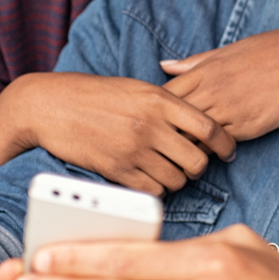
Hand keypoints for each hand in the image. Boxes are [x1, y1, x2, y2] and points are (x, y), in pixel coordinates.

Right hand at [0, 73, 235, 194]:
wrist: (50, 105)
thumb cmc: (95, 95)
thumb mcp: (136, 88)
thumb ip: (167, 104)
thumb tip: (198, 124)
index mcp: (159, 100)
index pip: (209, 127)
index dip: (225, 143)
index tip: (228, 151)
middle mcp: (150, 125)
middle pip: (197, 160)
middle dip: (198, 166)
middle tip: (189, 163)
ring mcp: (133, 149)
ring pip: (177, 179)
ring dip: (176, 179)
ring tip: (166, 170)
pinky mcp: (116, 170)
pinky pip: (152, 191)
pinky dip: (155, 189)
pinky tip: (148, 179)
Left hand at [161, 21, 278, 141]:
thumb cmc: (275, 48)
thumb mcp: (231, 50)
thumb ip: (196, 62)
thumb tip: (165, 66)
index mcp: (206, 69)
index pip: (164, 96)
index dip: (157, 112)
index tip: (157, 121)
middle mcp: (213, 90)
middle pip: (173, 120)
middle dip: (165, 134)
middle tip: (163, 146)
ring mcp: (231, 109)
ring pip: (194, 137)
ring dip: (187, 147)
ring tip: (184, 156)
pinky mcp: (251, 126)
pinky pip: (221, 144)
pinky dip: (214, 151)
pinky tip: (213, 153)